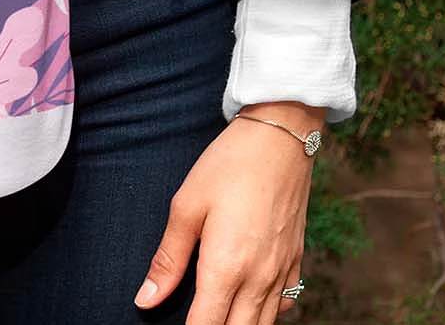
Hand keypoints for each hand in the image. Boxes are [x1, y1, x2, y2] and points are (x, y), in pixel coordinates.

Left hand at [135, 101, 323, 323]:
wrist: (280, 137)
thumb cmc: (228, 165)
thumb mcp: (186, 205)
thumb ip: (167, 258)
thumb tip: (146, 300)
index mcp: (227, 268)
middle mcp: (259, 279)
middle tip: (193, 315)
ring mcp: (283, 272)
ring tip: (217, 311)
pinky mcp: (298, 260)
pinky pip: (284, 306)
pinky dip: (266, 313)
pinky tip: (249, 298)